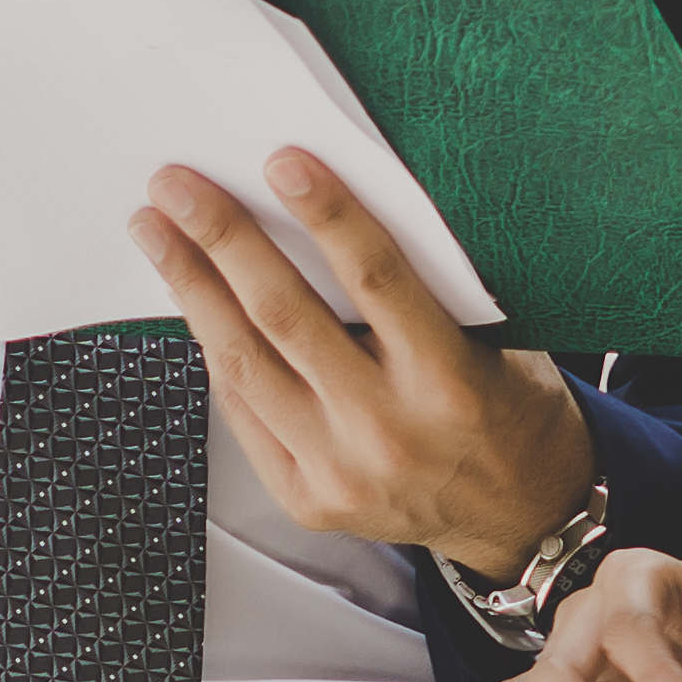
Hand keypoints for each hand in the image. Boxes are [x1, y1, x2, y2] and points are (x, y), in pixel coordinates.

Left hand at [128, 152, 589, 570]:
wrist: (523, 519)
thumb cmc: (510, 413)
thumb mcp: (496, 343)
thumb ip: (426, 290)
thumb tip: (336, 210)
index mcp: (450, 381)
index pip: (378, 278)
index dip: (327, 215)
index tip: (281, 163)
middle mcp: (389, 431)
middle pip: (285, 317)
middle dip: (222, 240)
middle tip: (176, 186)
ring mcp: (340, 472)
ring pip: (245, 365)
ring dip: (193, 290)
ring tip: (157, 235)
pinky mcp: (307, 500)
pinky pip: (244, 413)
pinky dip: (214, 353)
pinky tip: (192, 305)